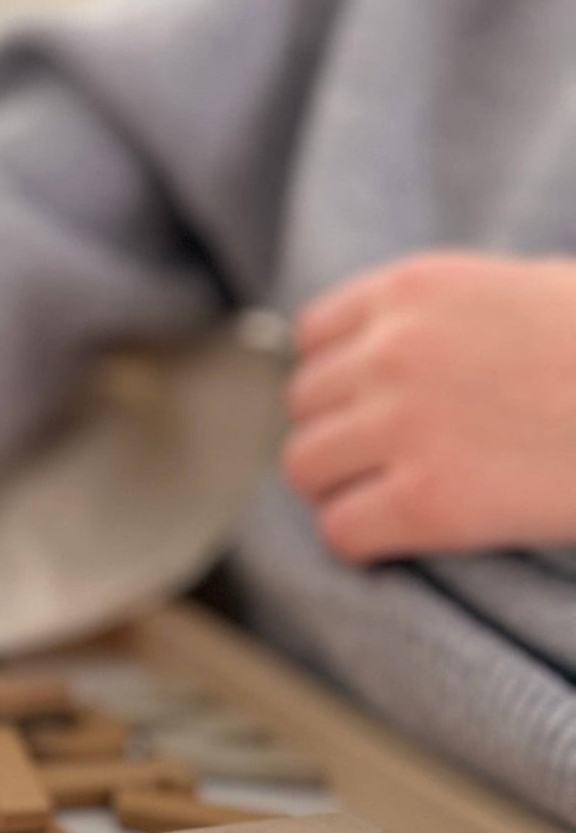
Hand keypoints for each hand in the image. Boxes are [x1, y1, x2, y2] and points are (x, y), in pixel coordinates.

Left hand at [282, 251, 575, 562]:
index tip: (366, 402)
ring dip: (342, 487)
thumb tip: (419, 352)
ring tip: (391, 498)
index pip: (313, 335)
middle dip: (340, 433)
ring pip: (306, 468)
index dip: (339, 377)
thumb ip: (452, 316)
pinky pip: (342, 532)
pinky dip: (364, 542)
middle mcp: (391, 350)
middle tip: (387, 458)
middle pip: (303, 404)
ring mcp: (401, 425)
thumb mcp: (530, 289)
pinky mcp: (427, 501)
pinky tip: (403, 539)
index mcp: (413, 289)